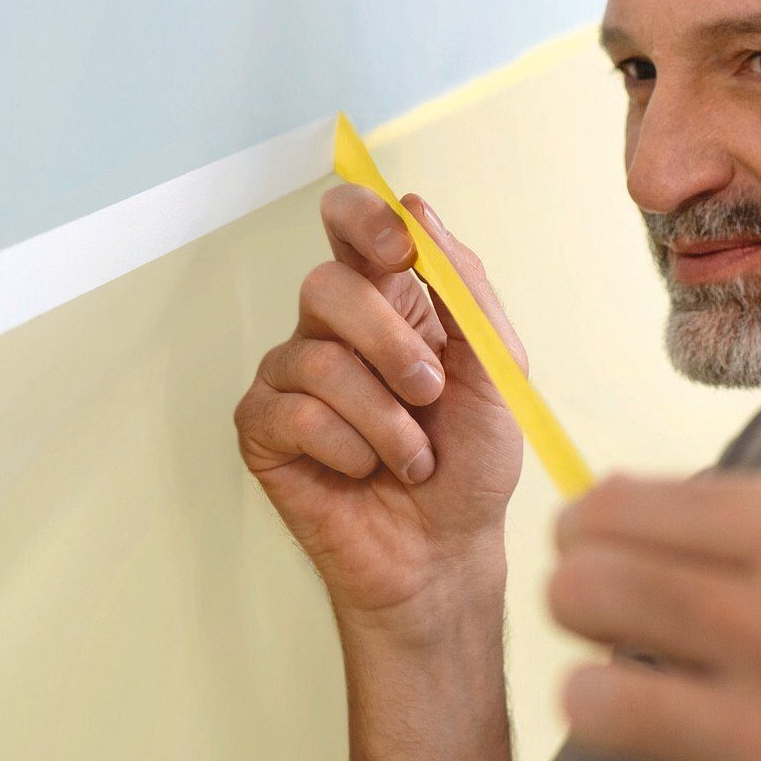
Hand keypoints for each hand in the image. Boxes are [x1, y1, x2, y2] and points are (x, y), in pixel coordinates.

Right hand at [235, 185, 527, 626]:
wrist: (447, 550)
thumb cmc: (471, 463)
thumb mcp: (496, 370)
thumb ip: (466, 290)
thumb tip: (418, 209)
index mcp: (391, 300)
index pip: (351, 224)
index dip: (363, 219)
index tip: (398, 248)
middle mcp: (334, 329)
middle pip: (327, 286)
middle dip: (390, 344)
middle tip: (430, 393)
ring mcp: (292, 377)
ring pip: (317, 359)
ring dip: (384, 419)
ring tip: (413, 457)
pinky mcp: (263, 429)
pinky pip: (293, 413)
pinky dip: (348, 449)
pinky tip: (364, 471)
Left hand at [547, 472, 760, 760]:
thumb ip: (747, 544)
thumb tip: (595, 520)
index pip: (614, 510)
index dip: (594, 550)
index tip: (615, 580)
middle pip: (581, 593)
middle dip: (592, 631)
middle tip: (642, 665)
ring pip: (591, 704)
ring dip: (622, 729)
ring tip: (686, 744)